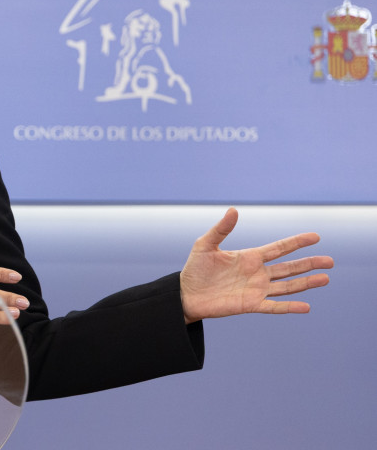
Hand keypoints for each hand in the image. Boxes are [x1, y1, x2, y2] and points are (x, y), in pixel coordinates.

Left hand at [180, 208, 332, 323]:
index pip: (279, 248)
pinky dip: (290, 307)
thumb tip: (233, 210)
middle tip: (330, 261)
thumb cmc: (195, 269)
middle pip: (289, 268)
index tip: (316, 236)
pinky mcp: (250, 305)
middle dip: (309, 263)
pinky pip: (274, 306)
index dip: (296, 242)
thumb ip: (221, 229)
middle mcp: (257, 273)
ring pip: (287, 286)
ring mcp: (256, 290)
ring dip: (306, 283)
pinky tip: (306, 306)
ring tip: (325, 278)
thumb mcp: (205, 245)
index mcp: (249, 257)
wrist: (185, 294)